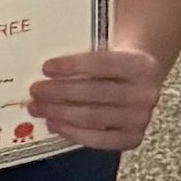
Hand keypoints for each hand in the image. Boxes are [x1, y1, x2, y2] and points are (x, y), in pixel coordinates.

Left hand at [25, 44, 163, 152]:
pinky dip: (74, 133)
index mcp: (141, 64)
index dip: (73, 66)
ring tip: (37, 107)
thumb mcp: (106, 41)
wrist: (142, 77)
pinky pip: (99, 140)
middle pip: (95, 93)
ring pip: (94, 117)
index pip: (102, 64)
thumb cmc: (114, 57)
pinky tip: (54, 124)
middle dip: (60, 92)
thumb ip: (83, 41)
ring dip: (60, 113)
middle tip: (35, 90)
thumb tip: (46, 48)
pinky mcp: (132, 138)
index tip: (46, 67)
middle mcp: (146, 93)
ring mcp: (141, 119)